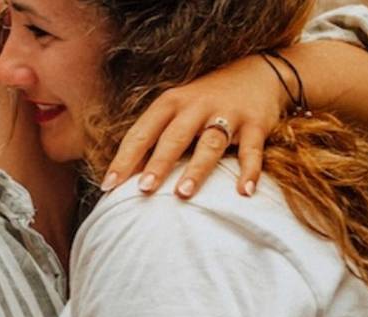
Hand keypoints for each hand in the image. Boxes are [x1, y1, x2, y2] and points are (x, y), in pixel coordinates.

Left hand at [102, 53, 285, 199]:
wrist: (258, 71)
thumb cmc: (205, 100)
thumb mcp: (176, 109)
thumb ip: (154, 138)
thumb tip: (124, 177)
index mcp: (170, 103)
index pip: (142, 133)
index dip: (124, 158)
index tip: (109, 185)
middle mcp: (196, 106)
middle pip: (174, 137)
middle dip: (158, 163)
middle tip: (144, 189)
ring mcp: (227, 113)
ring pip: (210, 143)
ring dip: (196, 169)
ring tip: (183, 194)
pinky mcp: (255, 124)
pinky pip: (251, 150)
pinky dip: (249, 170)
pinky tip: (244, 191)